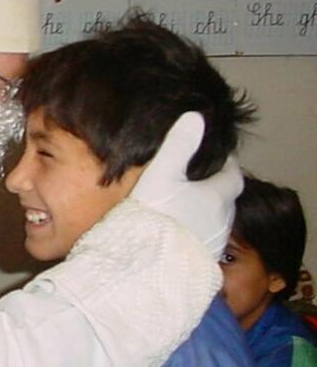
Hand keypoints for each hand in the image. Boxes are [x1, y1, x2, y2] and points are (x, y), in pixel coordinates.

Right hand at [130, 111, 242, 259]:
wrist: (148, 266)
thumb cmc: (156, 215)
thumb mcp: (162, 173)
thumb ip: (178, 144)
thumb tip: (195, 116)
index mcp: (217, 197)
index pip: (233, 176)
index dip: (227, 164)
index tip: (217, 156)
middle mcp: (222, 221)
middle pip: (226, 199)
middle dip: (215, 187)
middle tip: (196, 178)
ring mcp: (212, 244)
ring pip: (215, 221)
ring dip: (205, 211)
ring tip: (185, 203)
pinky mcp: (201, 262)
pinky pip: (204, 240)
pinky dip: (196, 230)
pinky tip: (177, 229)